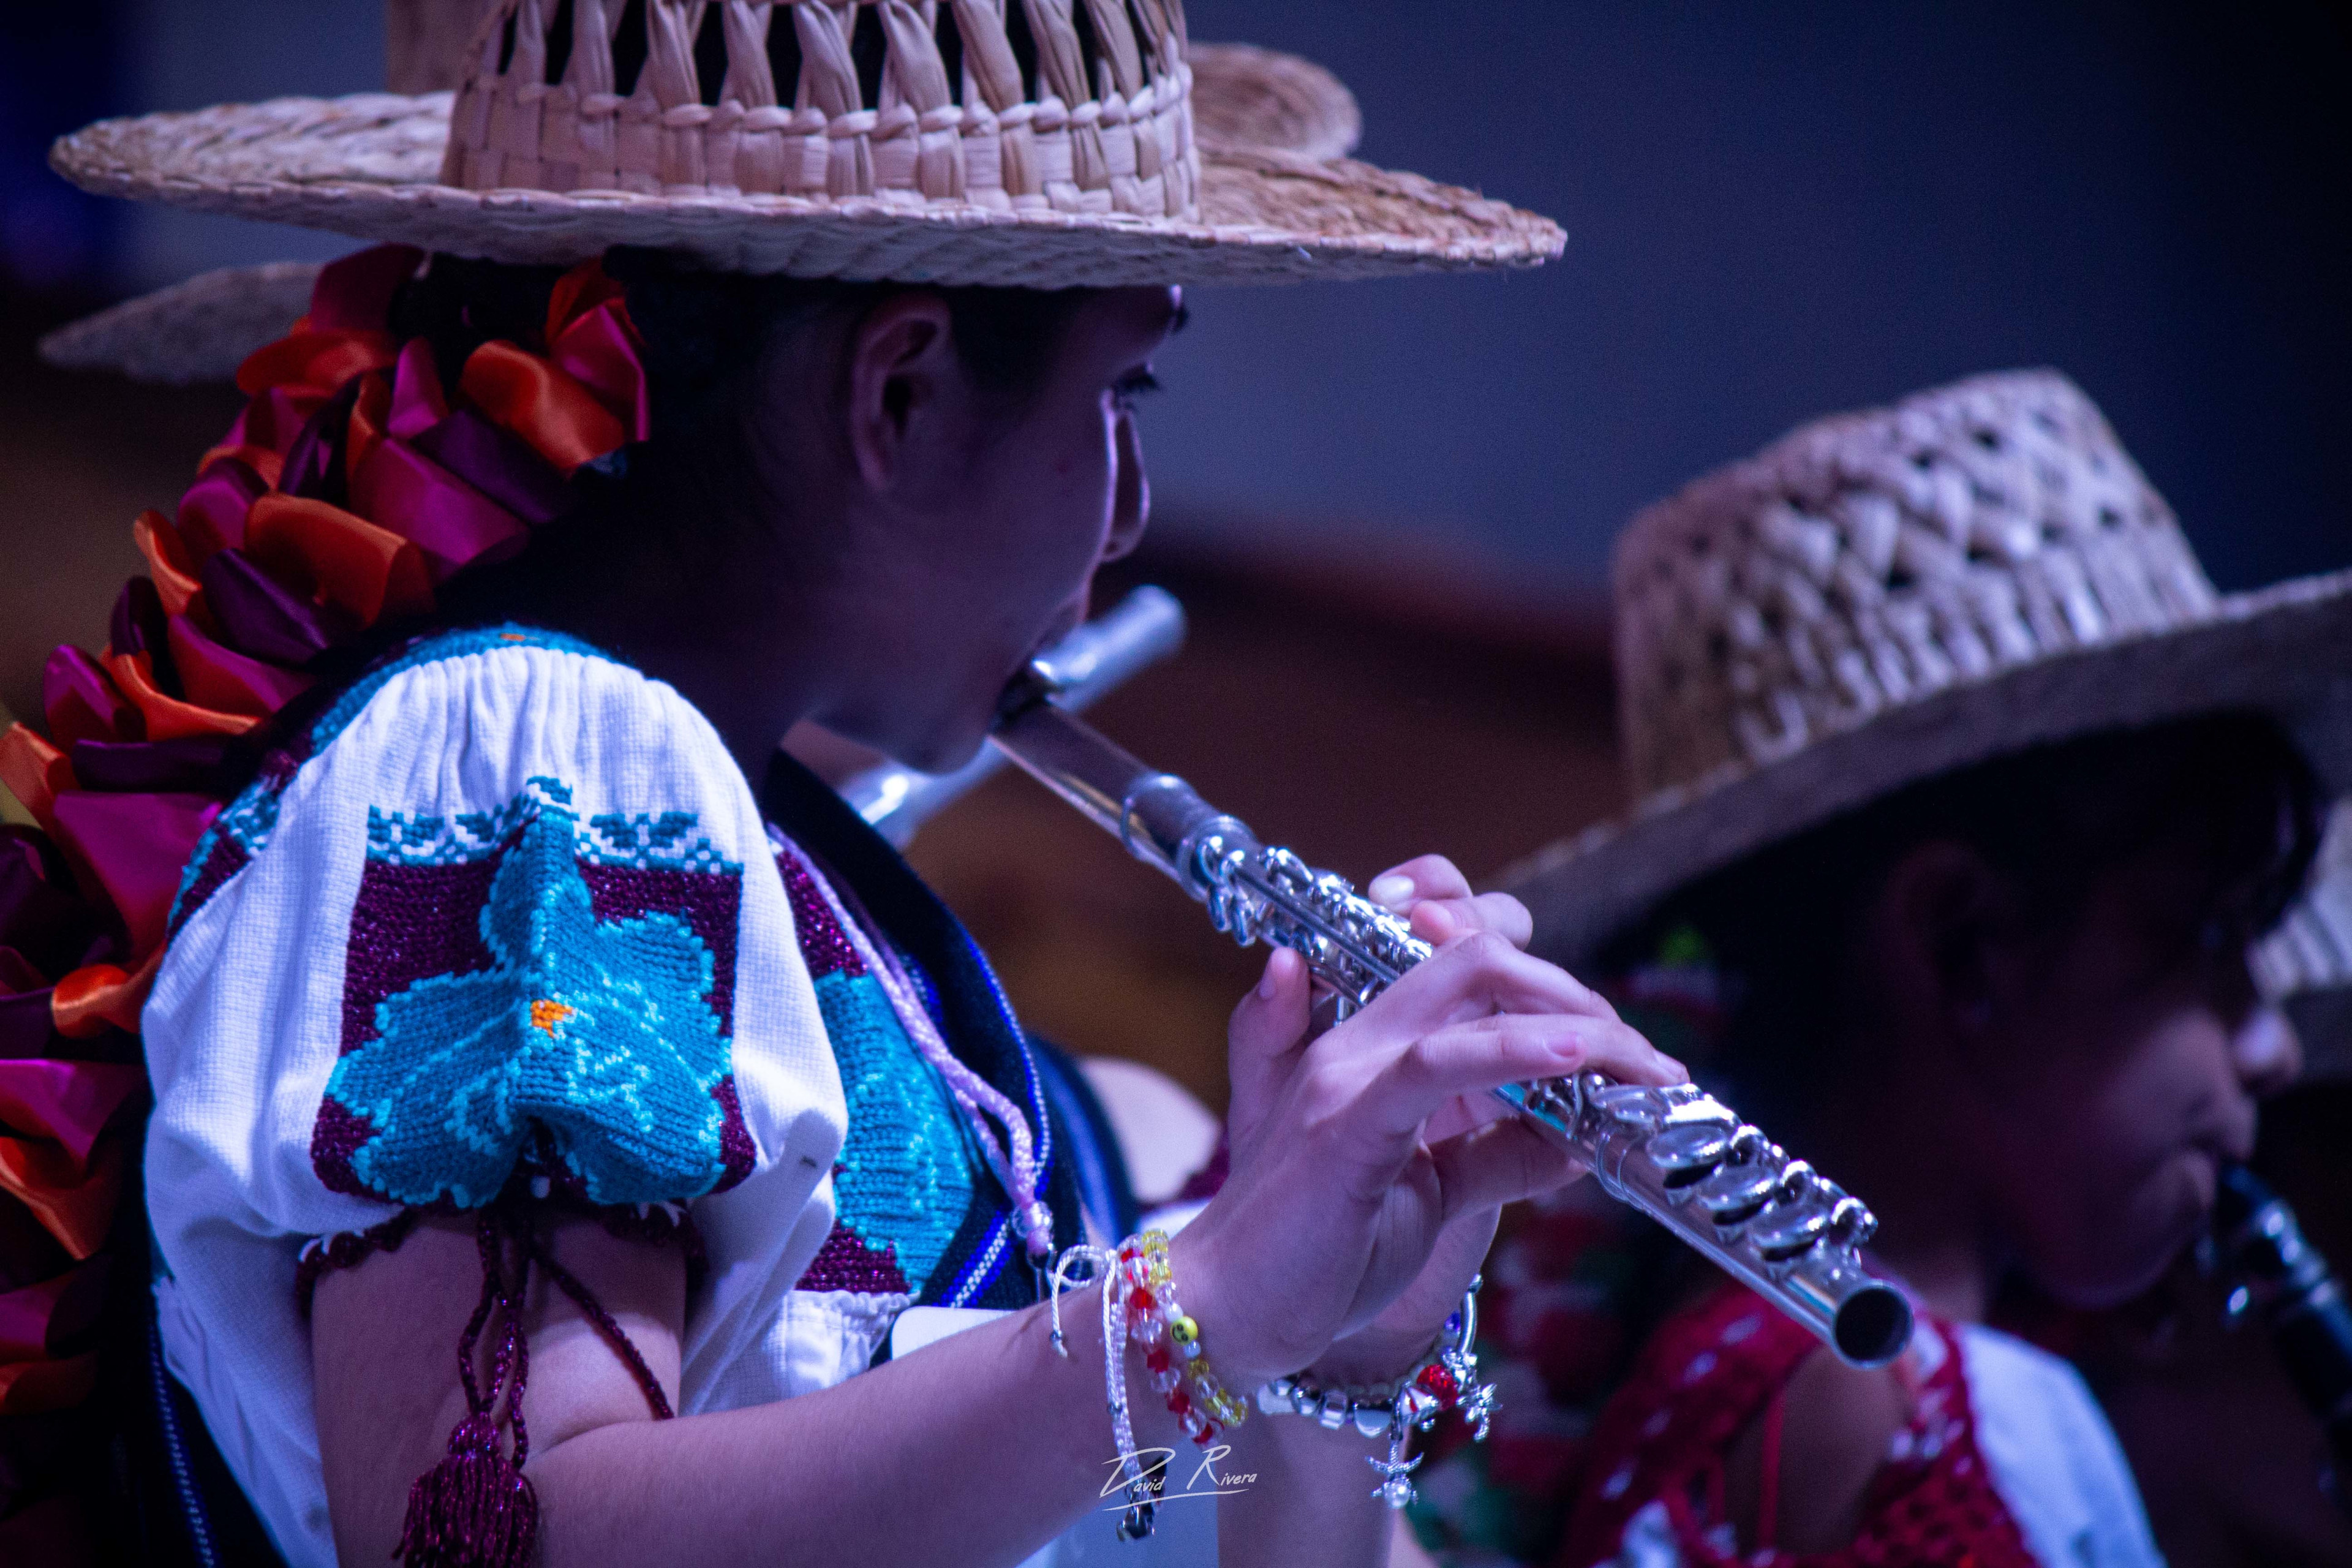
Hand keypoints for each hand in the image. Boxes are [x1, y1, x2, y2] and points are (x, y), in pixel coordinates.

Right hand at [1175, 855, 1683, 1388]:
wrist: (1228, 1315)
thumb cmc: (1317, 1258)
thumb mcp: (1432, 1196)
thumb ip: (1495, 1155)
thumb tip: (1579, 1137)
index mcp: (1372, 1049)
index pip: (1462, 960)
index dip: (1547, 984)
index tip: (1617, 1049)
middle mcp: (1357, 1040)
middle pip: (1478, 952)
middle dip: (1576, 993)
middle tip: (1645, 1061)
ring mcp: (1348, 1072)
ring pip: (1472, 983)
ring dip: (1575, 1015)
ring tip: (1640, 1064)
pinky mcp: (1348, 1122)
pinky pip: (1441, 1060)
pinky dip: (1519, 1049)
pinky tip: (1579, 1057)